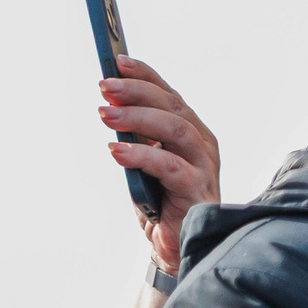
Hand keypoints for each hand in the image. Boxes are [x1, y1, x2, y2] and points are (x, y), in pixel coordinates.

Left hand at [99, 57, 220, 265]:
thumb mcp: (143, 160)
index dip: (145, 76)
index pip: (170, 95)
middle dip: (137, 92)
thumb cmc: (159, 201)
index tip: (117, 61)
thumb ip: (137, 135)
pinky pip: (171, 167)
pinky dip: (142, 156)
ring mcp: (204, 168)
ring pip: (176, 129)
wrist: (176, 246)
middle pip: (173, 106)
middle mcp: (202, 145)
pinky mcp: (197, 192)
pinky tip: (116, 152)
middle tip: (104, 88)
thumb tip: (110, 103)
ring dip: (138, 118)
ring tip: (105, 116)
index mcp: (191, 132)